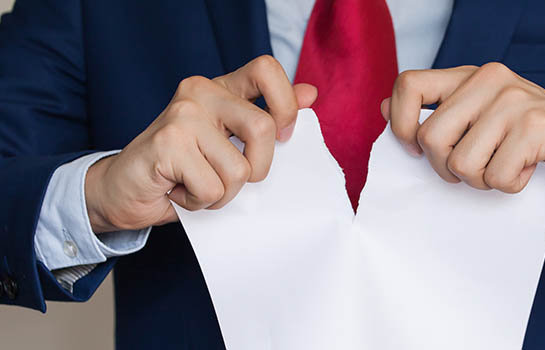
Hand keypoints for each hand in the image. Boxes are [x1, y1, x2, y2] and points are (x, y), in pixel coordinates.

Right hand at [86, 55, 317, 232]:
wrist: (124, 190)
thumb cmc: (183, 170)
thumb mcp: (231, 142)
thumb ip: (268, 116)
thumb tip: (311, 93)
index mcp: (220, 88)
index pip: (266, 68)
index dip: (285, 104)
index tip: (281, 136)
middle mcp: (200, 92)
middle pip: (263, 128)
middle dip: (257, 169)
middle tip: (230, 178)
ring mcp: (182, 115)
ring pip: (239, 169)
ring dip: (223, 194)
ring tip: (197, 185)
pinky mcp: (167, 144)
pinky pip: (212, 189)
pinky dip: (200, 203)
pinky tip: (178, 191)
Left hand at [382, 63, 544, 198]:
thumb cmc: (534, 139)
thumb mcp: (481, 122)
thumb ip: (437, 113)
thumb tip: (384, 111)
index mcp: (469, 76)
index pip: (407, 84)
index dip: (400, 124)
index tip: (415, 151)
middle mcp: (489, 79)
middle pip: (429, 137)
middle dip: (446, 169)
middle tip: (475, 169)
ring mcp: (513, 100)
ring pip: (460, 162)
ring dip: (481, 180)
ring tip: (505, 167)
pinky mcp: (535, 125)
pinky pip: (496, 176)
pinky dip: (510, 186)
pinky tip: (528, 171)